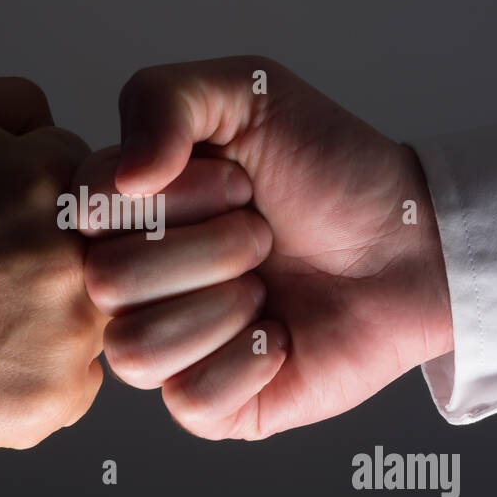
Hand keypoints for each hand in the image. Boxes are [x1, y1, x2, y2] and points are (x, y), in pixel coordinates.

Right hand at [0, 77, 105, 454]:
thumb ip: (12, 103)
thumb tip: (64, 128)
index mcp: (53, 181)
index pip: (91, 183)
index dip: (37, 201)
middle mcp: (75, 257)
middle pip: (99, 252)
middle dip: (51, 257)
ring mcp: (71, 334)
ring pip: (91, 317)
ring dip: (50, 316)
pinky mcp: (58, 397)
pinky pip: (77, 378)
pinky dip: (37, 371)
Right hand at [78, 56, 452, 440]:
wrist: (412, 241)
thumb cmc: (330, 166)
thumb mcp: (248, 91)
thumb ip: (162, 97)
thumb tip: (126, 177)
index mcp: (123, 211)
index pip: (84, 211)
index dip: (171, 197)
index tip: (237, 181)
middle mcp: (130, 281)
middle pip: (107, 282)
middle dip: (211, 248)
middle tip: (263, 234)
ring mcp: (166, 347)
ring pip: (135, 351)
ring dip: (224, 307)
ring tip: (267, 285)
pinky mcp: (208, 405)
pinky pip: (189, 399)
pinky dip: (249, 361)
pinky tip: (280, 335)